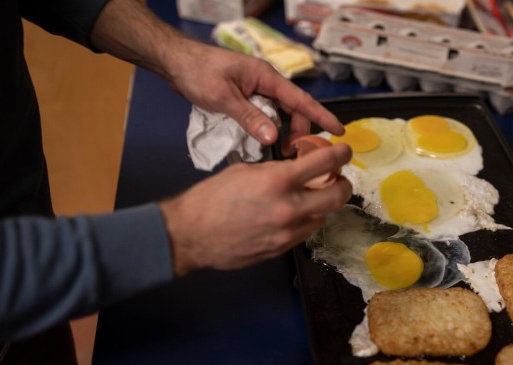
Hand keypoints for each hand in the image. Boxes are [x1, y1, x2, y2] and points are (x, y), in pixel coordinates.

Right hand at [160, 144, 351, 276]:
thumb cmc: (211, 198)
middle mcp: (289, 208)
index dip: (341, 154)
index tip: (345, 151)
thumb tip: (299, 168)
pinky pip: (306, 232)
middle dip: (344, 184)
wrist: (190, 235)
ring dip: (323, 204)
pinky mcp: (282, 249)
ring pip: (323, 216)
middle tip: (339, 178)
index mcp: (278, 182)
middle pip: (337, 196)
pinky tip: (294, 214)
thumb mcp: (245, 171)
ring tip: (311, 197)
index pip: (325, 163)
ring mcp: (287, 233)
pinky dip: (306, 220)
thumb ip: (277, 170)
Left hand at [166, 43, 343, 146]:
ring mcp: (255, 90)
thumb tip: (273, 137)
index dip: (321, 116)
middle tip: (291, 154)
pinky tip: (262, 143)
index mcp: (266, 77)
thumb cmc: (198, 72)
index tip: (338, 130)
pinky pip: (264, 115)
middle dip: (297, 132)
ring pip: (278, 114)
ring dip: (281, 132)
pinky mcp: (245, 97)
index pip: (300, 99)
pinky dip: (267, 128)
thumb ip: (249, 118)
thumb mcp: (224, 97)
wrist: (175, 61)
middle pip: (292, 110)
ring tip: (277, 153)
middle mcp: (265, 83)